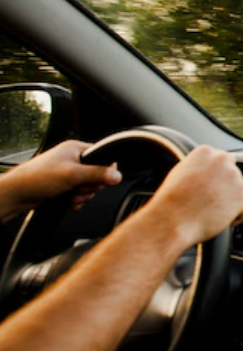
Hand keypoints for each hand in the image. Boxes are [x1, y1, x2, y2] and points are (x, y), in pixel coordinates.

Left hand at [0, 140, 122, 219]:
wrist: (18, 194)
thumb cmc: (37, 178)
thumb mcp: (72, 174)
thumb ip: (97, 174)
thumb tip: (117, 175)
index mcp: (76, 149)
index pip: (104, 157)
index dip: (105, 171)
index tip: (99, 180)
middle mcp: (74, 159)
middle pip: (98, 175)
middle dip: (91, 186)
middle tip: (80, 189)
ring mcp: (69, 173)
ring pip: (90, 186)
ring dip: (84, 195)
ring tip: (72, 196)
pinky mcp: (65, 186)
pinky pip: (81, 194)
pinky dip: (78, 200)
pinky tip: (69, 201)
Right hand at [142, 145, 242, 248]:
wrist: (173, 220)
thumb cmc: (172, 201)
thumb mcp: (181, 173)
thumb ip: (199, 167)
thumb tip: (209, 171)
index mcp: (206, 152)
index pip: (220, 161)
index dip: (215, 178)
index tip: (208, 188)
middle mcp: (223, 160)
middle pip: (231, 175)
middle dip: (224, 188)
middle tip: (209, 201)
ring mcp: (234, 176)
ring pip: (238, 191)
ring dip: (229, 201)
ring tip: (210, 211)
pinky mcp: (242, 195)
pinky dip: (235, 216)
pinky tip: (218, 220)